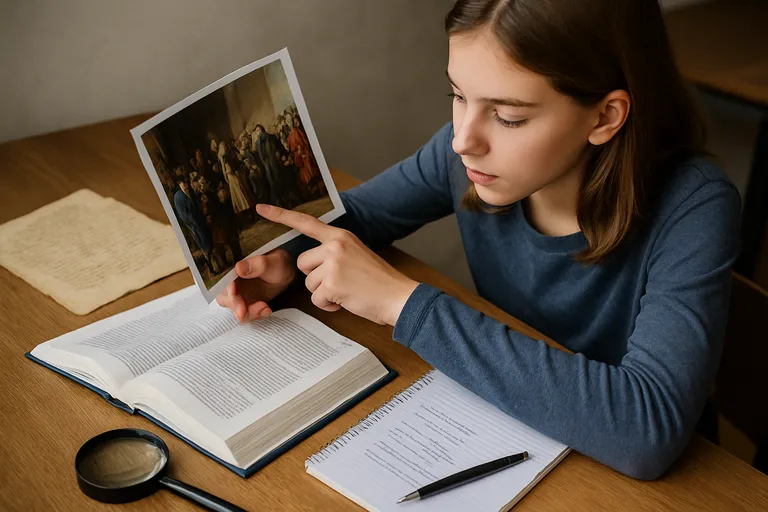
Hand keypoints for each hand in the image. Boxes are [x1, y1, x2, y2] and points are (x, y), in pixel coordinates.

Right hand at [215, 248, 295, 321]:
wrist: (284, 274)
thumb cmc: (278, 263)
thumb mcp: (274, 261)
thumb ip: (259, 264)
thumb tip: (239, 268)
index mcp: (232, 264)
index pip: (223, 276)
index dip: (226, 285)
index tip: (233, 292)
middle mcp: (229, 280)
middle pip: (224, 295)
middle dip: (235, 305)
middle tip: (244, 312)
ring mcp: (235, 293)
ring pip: (233, 307)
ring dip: (247, 312)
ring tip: (264, 308)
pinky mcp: (243, 304)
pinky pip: (244, 314)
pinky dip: (255, 315)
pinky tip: (266, 310)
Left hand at [256, 204, 417, 325]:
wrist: (398, 296)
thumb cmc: (378, 281)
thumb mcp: (356, 255)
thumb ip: (334, 253)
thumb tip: (311, 263)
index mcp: (340, 236)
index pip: (306, 222)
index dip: (281, 216)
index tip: (260, 208)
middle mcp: (335, 246)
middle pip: (302, 263)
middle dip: (315, 278)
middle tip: (340, 283)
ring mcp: (333, 264)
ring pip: (308, 283)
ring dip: (323, 293)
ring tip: (347, 291)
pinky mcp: (332, 283)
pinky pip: (316, 299)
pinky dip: (329, 305)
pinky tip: (346, 300)